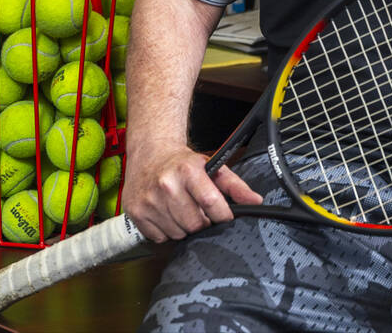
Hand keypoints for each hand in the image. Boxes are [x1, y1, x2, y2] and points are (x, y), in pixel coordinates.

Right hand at [122, 143, 263, 242]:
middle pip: (195, 224)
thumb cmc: (183, 163)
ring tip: (180, 209)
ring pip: (178, 234)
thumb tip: (256, 201)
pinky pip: (160, 238)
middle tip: (197, 208)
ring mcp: (149, 199)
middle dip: (201, 221)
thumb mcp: (211, 167)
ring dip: (183, 227)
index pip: (212, 204)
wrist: (150, 153)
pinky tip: (165, 213)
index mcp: (188, 170)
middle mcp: (167, 184)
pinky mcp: (136, 212)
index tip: (222, 215)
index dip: (222, 215)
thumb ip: (235, 186)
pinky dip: (165, 230)